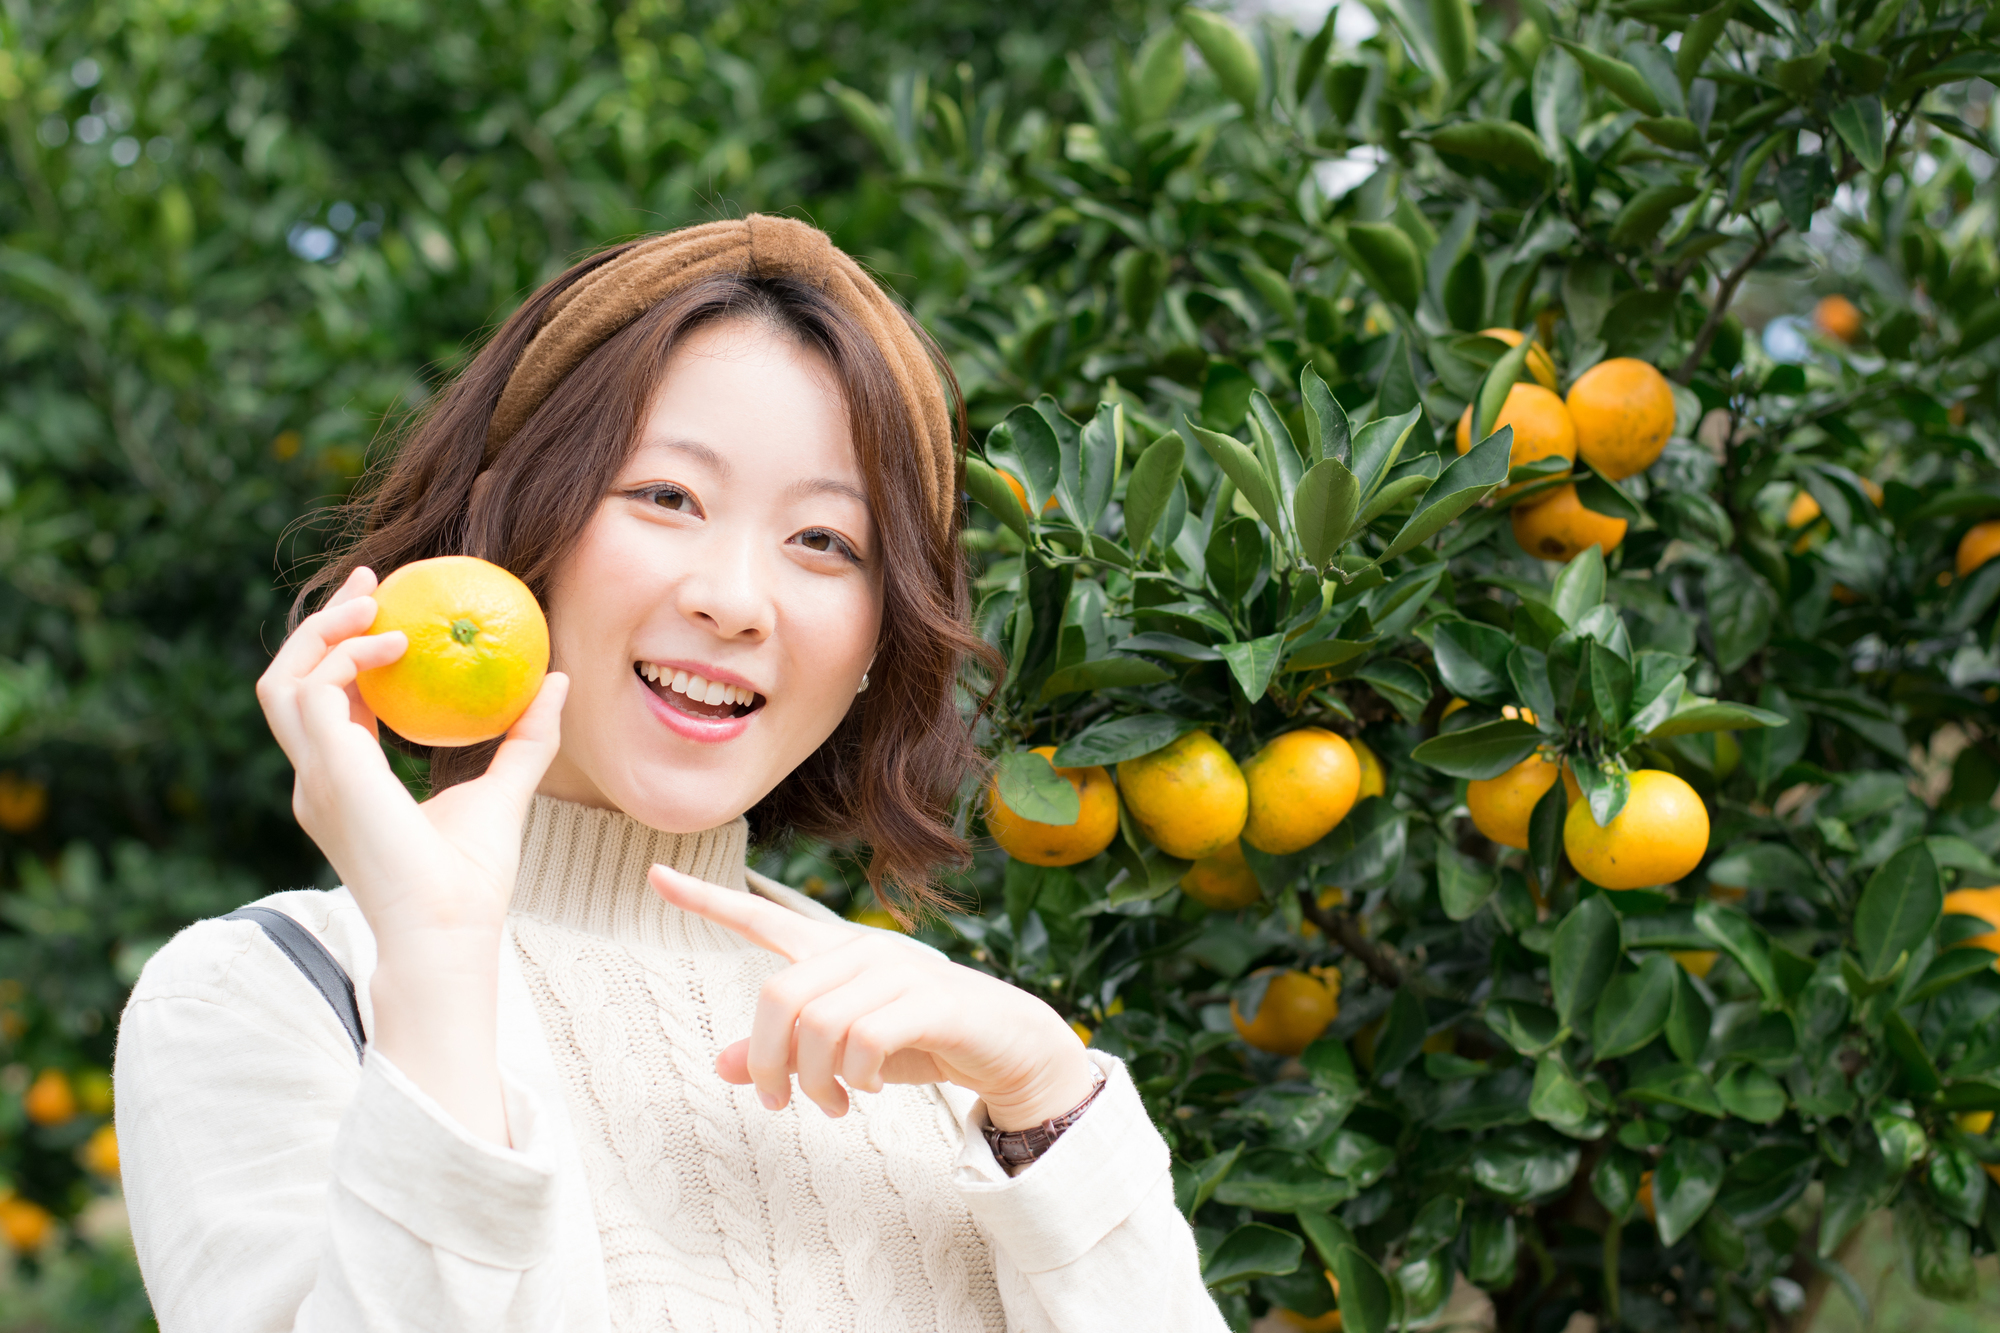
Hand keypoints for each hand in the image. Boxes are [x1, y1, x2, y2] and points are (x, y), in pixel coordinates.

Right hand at [256, 566, 569, 952]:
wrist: (448, 928)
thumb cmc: (472, 879)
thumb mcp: (506, 791)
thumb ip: (526, 736)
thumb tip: (559, 679)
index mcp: (346, 785)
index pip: (331, 705)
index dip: (348, 654)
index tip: (387, 609)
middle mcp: (318, 778)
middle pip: (288, 683)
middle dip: (320, 626)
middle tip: (371, 582)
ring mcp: (314, 776)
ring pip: (281, 682)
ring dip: (323, 634)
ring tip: (377, 605)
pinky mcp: (327, 770)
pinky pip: (315, 690)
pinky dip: (348, 657)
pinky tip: (398, 644)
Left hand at [651, 866, 1096, 1130]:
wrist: (1003, 1044)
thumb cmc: (917, 1042)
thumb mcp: (841, 1054)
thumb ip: (786, 1054)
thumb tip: (721, 1066)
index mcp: (833, 954)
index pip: (761, 918)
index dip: (705, 899)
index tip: (653, 874)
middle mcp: (859, 951)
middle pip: (778, 996)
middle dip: (771, 1062)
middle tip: (782, 1104)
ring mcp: (896, 971)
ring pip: (818, 1026)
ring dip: (815, 1082)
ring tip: (832, 1106)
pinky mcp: (930, 1001)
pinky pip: (865, 1041)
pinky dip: (855, 1078)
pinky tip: (868, 1090)